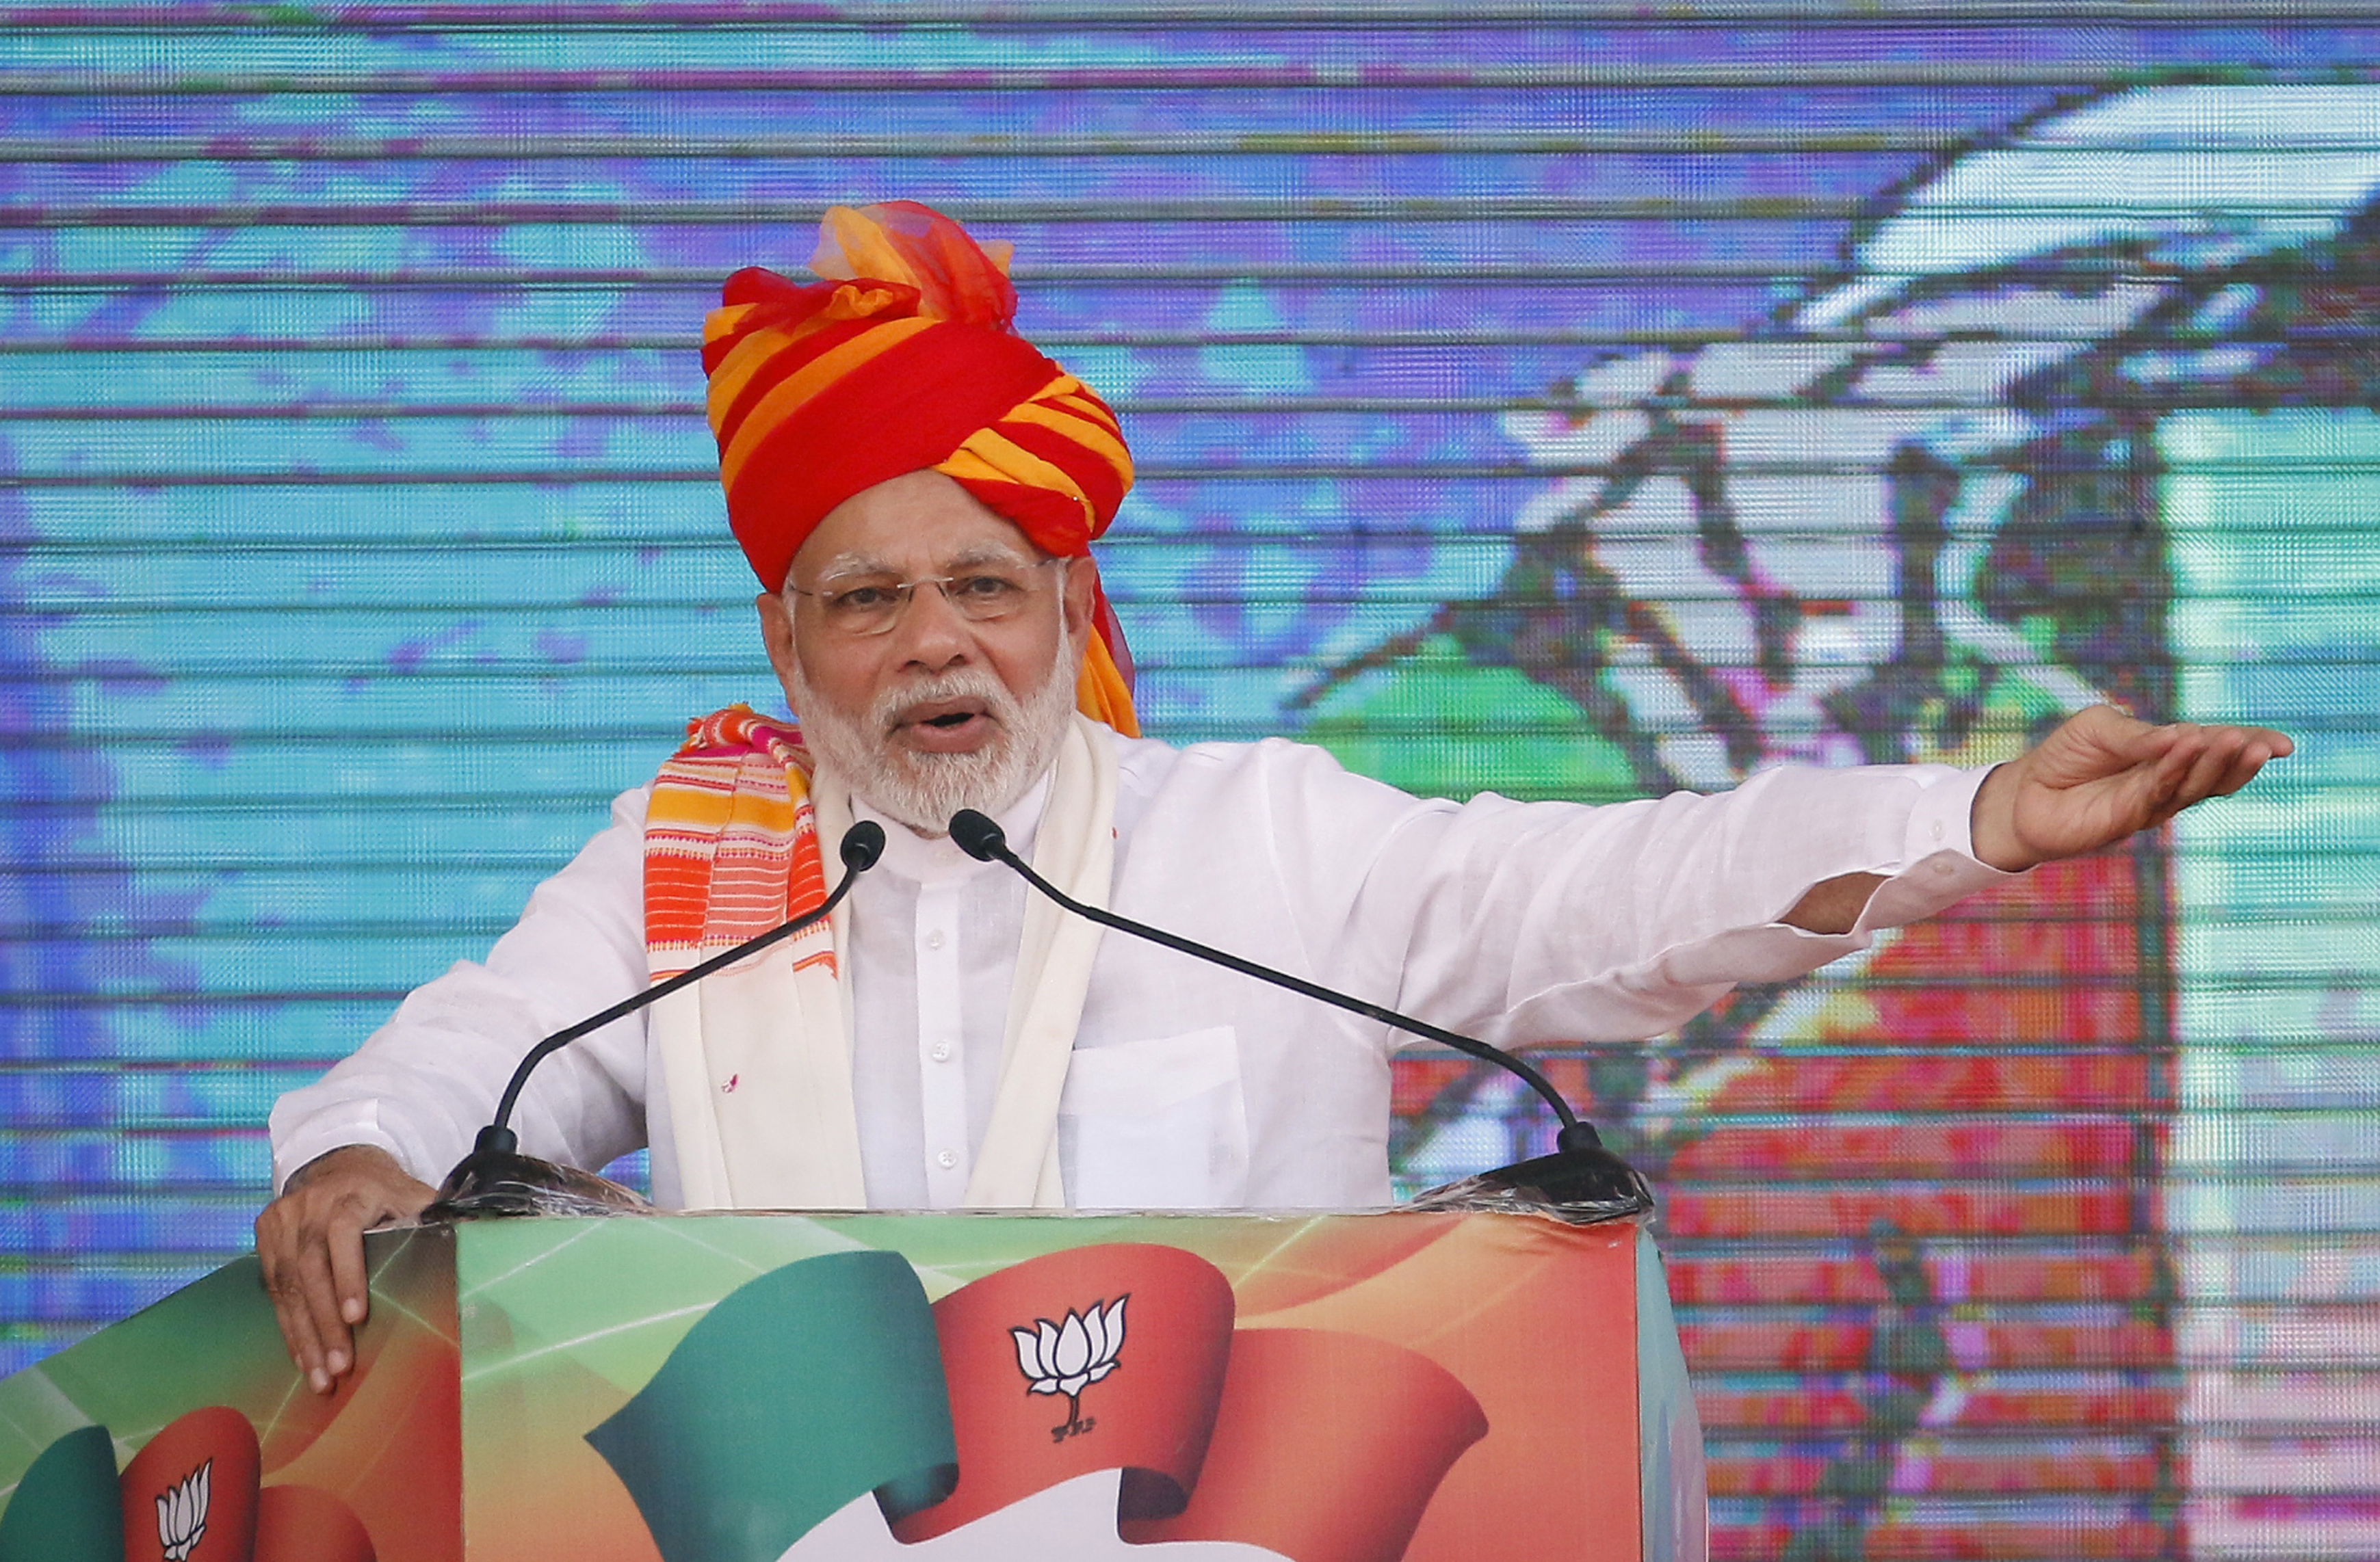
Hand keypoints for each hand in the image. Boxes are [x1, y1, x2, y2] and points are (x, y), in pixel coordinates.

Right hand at [255, 1145, 433, 1394]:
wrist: (335, 1164)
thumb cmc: (382, 1189)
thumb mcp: (411, 1193)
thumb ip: (435, 1214)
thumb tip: (478, 1233)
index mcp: (351, 1194)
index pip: (344, 1234)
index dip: (348, 1276)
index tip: (356, 1317)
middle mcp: (310, 1207)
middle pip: (310, 1270)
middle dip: (325, 1323)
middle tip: (341, 1366)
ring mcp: (283, 1223)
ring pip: (287, 1286)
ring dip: (304, 1336)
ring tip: (321, 1376)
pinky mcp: (266, 1238)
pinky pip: (273, 1290)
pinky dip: (289, 1327)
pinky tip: (303, 1358)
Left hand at [1971, 705, 2291, 871]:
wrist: (2023, 792)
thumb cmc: (2065, 756)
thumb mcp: (2100, 728)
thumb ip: (2139, 734)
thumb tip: (2183, 733)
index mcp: (2168, 756)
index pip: (2215, 749)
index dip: (2250, 746)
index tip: (2284, 744)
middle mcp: (2166, 782)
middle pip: (2213, 773)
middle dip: (2239, 758)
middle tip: (2259, 743)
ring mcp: (2149, 804)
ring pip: (2191, 786)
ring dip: (2213, 763)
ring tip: (2234, 740)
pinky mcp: (2125, 819)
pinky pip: (2156, 791)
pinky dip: (2173, 767)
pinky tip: (2188, 746)